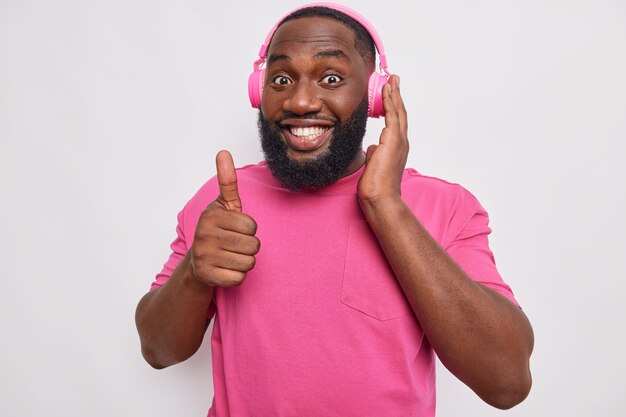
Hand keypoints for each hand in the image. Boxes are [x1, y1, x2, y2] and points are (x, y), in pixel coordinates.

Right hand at [189, 150, 259, 286]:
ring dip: (244, 261)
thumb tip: (223, 152)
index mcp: (211, 215)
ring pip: (249, 262)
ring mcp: (204, 256)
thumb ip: (227, 181)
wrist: (198, 262)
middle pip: (253, 245)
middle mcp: (204, 234)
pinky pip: (239, 278)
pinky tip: (225, 269)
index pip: (252, 226)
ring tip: (230, 256)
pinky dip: (237, 276)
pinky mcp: (207, 276)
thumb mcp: (224, 205)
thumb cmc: (218, 230)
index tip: (235, 229)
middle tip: (234, 244)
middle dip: (249, 247)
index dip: (249, 229)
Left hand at [357, 75, 408, 202]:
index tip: (391, 93)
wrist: (380, 197)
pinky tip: (388, 89)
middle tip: (395, 79)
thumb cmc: (376, 186)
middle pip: (400, 112)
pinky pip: (392, 115)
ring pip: (398, 111)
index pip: (396, 122)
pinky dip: (391, 101)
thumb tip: (372, 148)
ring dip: (395, 93)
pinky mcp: (393, 141)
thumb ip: (375, 154)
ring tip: (392, 78)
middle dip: (397, 94)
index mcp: (397, 147)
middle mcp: (401, 142)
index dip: (394, 106)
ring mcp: (399, 141)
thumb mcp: (374, 165)